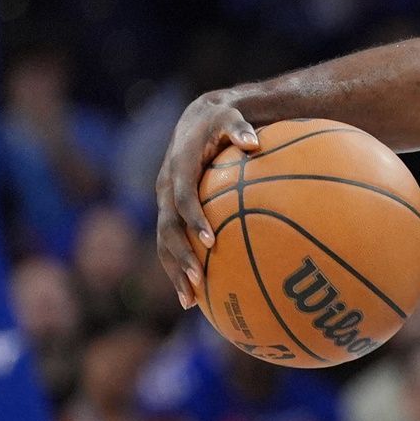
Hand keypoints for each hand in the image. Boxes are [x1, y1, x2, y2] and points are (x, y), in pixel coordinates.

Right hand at [154, 92, 259, 308]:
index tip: (210, 240)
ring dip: (174, 271)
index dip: (193, 218)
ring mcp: (165, 202)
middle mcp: (166, 187)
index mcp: (179, 168)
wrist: (196, 120)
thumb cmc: (221, 121)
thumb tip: (255, 142)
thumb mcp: (230, 118)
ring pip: (164, 242)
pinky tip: (197, 296)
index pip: (183, 197)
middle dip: (180, 256)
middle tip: (197, 280)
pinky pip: (171, 244)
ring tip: (190, 301)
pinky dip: (179, 267)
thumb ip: (240, 129)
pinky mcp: (170, 212)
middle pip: (167, 228)